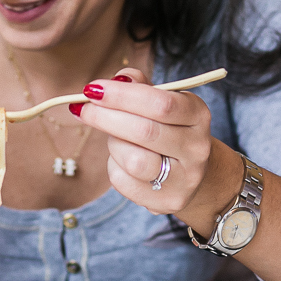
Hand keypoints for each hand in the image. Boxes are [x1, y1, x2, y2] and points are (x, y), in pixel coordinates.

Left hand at [75, 68, 240, 221]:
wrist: (191, 174)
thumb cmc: (167, 130)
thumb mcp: (162, 102)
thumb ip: (140, 86)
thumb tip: (117, 79)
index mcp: (198, 116)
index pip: (161, 103)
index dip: (122, 95)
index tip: (93, 89)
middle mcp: (196, 148)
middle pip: (144, 131)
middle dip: (105, 117)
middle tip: (82, 109)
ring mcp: (184, 179)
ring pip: (133, 160)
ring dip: (114, 145)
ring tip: (115, 138)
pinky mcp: (166, 201)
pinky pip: (124, 181)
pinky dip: (114, 167)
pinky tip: (121, 160)